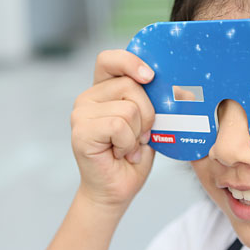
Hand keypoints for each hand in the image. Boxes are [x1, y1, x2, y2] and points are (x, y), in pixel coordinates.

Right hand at [70, 50, 155, 212]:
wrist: (117, 189)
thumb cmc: (133, 156)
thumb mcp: (147, 122)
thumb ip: (148, 100)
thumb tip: (168, 84)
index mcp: (103, 90)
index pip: (109, 59)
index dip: (130, 61)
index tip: (150, 76)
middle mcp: (88, 97)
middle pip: (131, 86)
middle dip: (147, 114)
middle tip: (139, 136)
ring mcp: (81, 113)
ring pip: (129, 108)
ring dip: (138, 134)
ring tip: (127, 147)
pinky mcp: (81, 131)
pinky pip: (119, 126)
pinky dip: (128, 144)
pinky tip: (120, 154)